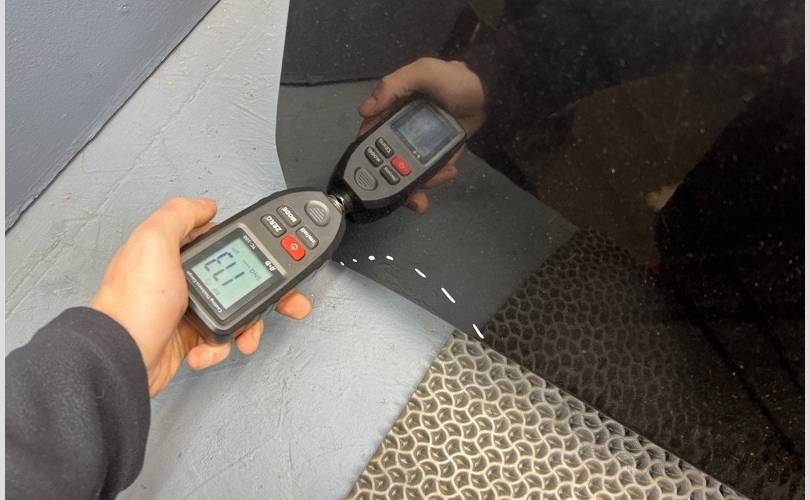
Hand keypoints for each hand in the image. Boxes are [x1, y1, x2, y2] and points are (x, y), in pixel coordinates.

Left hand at [90, 198, 310, 396]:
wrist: (122, 359)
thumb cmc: (134, 306)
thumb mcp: (154, 242)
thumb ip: (180, 215)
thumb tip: (206, 204)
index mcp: (175, 252)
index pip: (227, 243)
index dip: (256, 248)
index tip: (279, 258)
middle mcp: (182, 279)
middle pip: (241, 278)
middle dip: (268, 292)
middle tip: (288, 301)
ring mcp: (187, 310)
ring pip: (238, 311)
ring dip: (249, 325)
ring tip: (248, 336)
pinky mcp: (190, 338)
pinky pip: (222, 339)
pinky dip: (222, 346)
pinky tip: (207, 348)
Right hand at [358, 57, 485, 213]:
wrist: (491, 95)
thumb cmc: (456, 80)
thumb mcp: (424, 72)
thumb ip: (393, 86)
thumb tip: (364, 111)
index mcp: (393, 109)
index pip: (371, 134)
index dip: (366, 153)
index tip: (372, 170)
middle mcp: (402, 129)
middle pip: (387, 159)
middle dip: (391, 182)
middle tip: (405, 193)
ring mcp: (420, 144)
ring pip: (407, 171)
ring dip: (414, 187)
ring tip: (425, 195)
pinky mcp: (437, 154)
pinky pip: (429, 171)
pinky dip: (435, 179)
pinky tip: (448, 172)